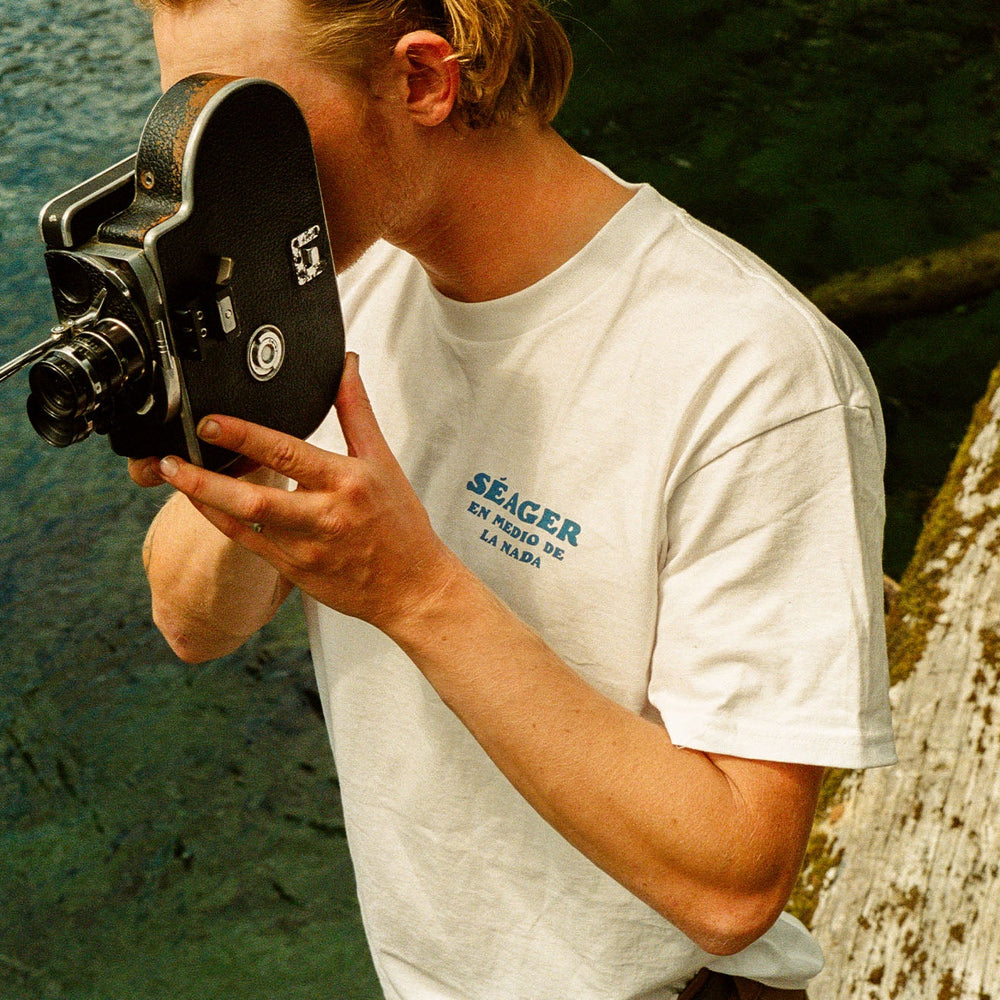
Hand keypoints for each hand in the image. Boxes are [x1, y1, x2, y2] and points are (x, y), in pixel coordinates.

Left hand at [151, 353, 457, 632]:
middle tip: (172, 456)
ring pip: (244, 522)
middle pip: (257, 497)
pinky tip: (200, 502)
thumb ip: (356, 411)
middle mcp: (324, 516)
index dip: (245, 436)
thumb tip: (346, 366)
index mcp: (347, 482)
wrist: (412, 587)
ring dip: (204, 497)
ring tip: (172, 474)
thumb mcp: (383, 461)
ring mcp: (305, 547)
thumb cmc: (400, 525)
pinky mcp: (293, 570)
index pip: (288, 453)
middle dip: (208, 477)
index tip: (210, 422)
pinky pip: (247, 543)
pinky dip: (220, 521)